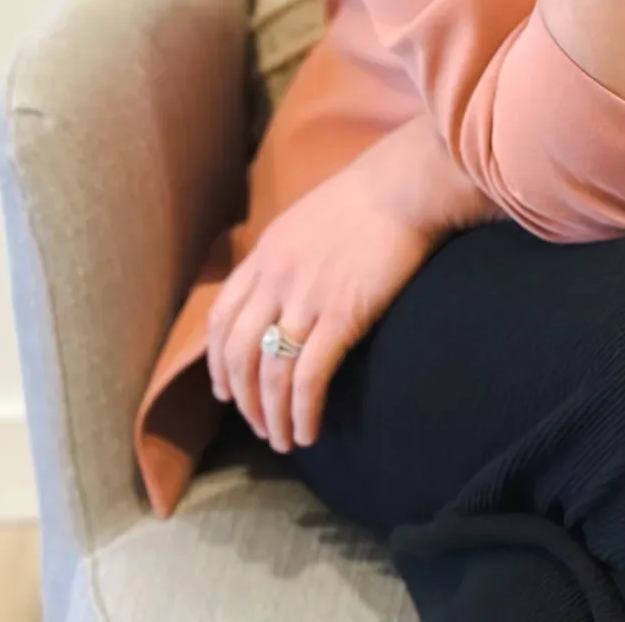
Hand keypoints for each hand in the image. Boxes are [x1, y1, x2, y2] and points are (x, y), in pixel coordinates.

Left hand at [206, 117, 501, 451]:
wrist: (406, 185)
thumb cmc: (370, 197)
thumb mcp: (310, 218)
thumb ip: (290, 254)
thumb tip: (288, 286)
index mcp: (266, 253)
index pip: (221, 319)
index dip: (217, 363)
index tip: (227, 391)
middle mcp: (276, 278)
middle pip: (239, 354)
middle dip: (245, 401)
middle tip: (260, 427)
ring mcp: (306, 297)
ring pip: (270, 374)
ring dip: (273, 417)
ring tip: (284, 441)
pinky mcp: (341, 314)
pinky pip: (308, 377)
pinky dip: (303, 412)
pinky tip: (310, 431)